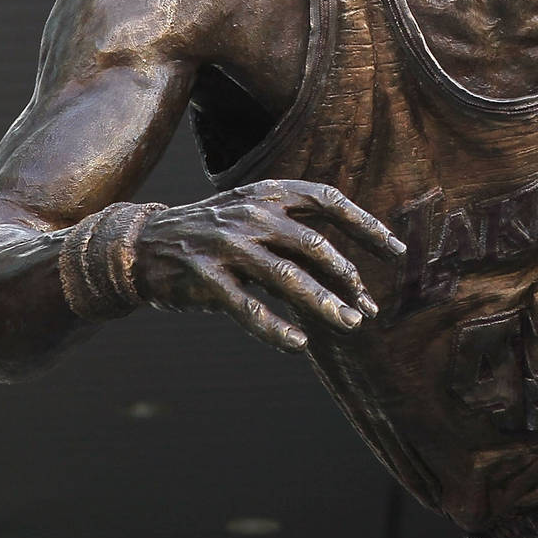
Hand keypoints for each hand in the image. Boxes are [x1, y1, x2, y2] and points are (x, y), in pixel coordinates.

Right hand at [132, 180, 404, 351]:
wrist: (141, 247)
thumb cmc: (213, 237)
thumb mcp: (255, 221)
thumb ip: (297, 241)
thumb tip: (353, 286)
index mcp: (269, 194)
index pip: (329, 201)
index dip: (366, 224)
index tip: (396, 251)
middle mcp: (251, 213)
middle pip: (313, 245)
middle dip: (346, 279)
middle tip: (367, 310)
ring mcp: (227, 243)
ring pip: (286, 277)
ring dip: (322, 304)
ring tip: (349, 325)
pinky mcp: (204, 275)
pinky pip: (247, 306)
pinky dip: (274, 327)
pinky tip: (299, 344)